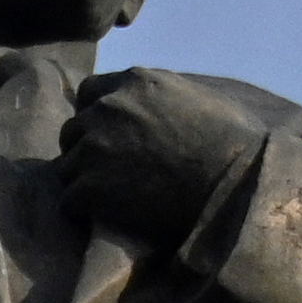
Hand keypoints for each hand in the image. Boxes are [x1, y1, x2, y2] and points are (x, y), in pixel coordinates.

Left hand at [55, 69, 267, 251]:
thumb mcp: (200, 99)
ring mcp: (95, 148)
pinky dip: (83, 212)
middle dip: (86, 150)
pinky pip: (69, 201)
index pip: (90, 93)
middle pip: (73, 130)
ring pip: (67, 167)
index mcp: (135, 83)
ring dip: (83, 183)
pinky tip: (105, 219)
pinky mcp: (89, 188)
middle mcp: (108, 109)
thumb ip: (166, 96)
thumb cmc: (234, 145)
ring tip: (109, 201)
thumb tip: (165, 108)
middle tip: (108, 175)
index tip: (110, 138)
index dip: (96, 117)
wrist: (233, 187)